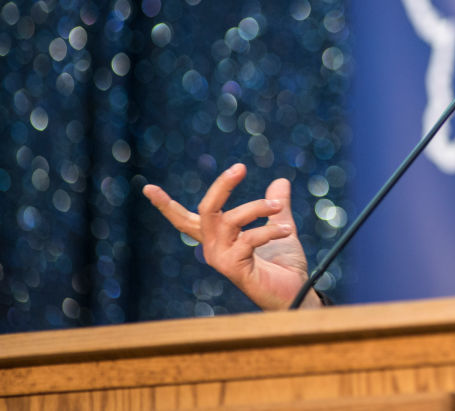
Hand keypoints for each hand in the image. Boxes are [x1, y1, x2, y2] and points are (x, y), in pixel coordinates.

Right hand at [142, 163, 321, 309]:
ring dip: (256, 207)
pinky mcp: (233, 269)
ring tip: (278, 207)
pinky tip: (286, 229)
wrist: (297, 296)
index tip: (147, 188)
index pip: (186, 219)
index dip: (166, 205)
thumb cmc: (284, 267)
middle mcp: (213, 248)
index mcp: (218, 238)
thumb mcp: (281, 227)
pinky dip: (269, 230)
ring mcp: (220, 259)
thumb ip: (276, 206)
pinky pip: (247, 239)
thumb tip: (279, 180)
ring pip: (228, 220)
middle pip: (205, 210)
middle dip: (221, 186)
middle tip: (239, 167)